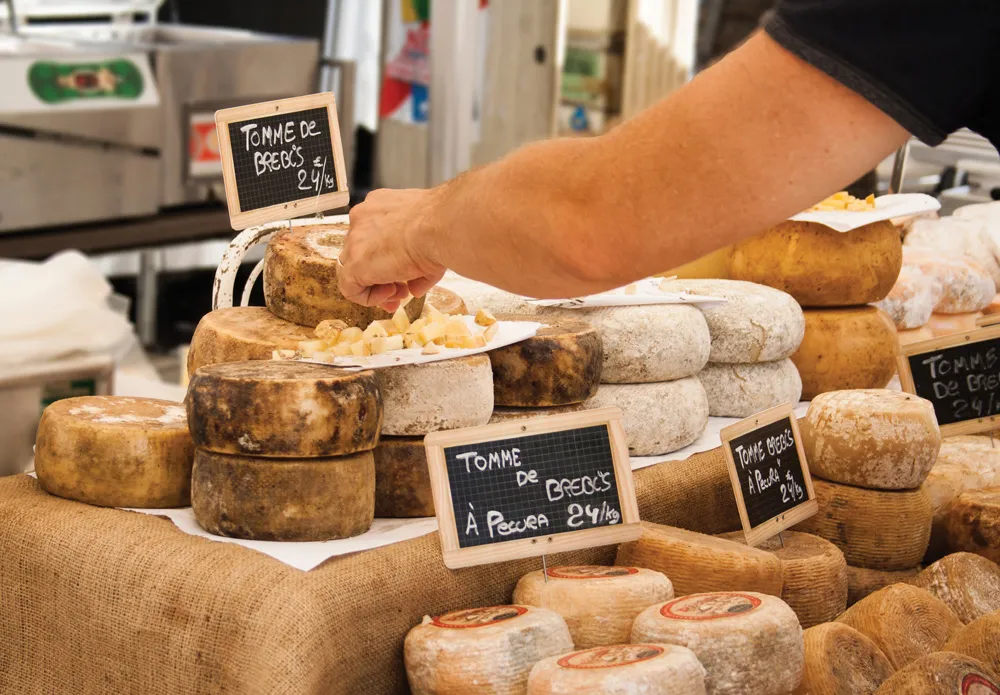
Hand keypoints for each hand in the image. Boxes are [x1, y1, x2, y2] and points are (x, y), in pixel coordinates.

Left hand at [338, 188, 446, 311]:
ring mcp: (355, 240)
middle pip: (362, 254)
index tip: (402, 273)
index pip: (373, 237)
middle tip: (400, 290)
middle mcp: (363, 219)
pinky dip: (367, 297)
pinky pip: (350, 288)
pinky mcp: (355, 262)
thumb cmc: (440, 226)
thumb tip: (415, 288)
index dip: (387, 261)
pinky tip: (389, 294)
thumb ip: (417, 267)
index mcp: (379, 207)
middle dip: (381, 276)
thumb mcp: (428, 243)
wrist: (440, 227)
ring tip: (399, 293)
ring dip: (375, 287)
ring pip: (353, 270)